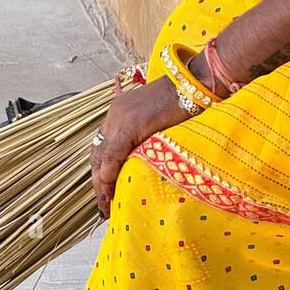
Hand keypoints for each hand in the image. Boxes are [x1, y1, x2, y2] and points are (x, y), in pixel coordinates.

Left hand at [90, 76, 187, 218]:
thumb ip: (142, 138)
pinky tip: (110, 186)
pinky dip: (110, 171)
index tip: (105, 193)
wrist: (192, 84)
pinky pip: (114, 152)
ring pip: (102, 155)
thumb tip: (139, 163)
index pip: (102, 147)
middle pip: (97, 153)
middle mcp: (114, 114)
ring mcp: (120, 117)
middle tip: (104, 205)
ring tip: (108, 203)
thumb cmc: (181, 103)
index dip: (101, 172)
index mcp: (119, 112)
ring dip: (102, 182)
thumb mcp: (155, 122)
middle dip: (98, 182)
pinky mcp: (130, 123)